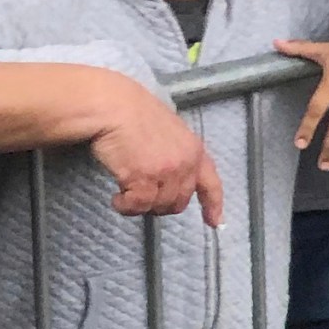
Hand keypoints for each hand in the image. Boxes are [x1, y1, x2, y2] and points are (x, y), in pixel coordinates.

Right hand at [86, 76, 223, 225]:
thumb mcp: (169, 131)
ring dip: (139, 205)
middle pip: (179, 202)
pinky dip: (125, 206)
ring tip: (124, 193)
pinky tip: (116, 198)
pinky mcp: (144, 178)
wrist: (113, 106)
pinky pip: (138, 205)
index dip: (213, 204)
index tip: (215, 222)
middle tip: (139, 195)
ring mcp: (166, 171)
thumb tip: (171, 177)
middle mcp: (186, 163)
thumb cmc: (134, 113)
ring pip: (157, 206)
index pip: (210, 183)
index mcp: (195, 150)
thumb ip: (177, 153)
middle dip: (160, 204)